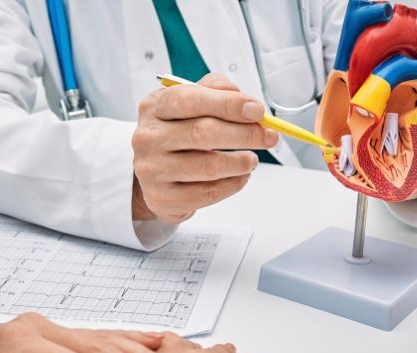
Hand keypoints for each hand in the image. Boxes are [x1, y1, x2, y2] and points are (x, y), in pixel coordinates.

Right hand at [131, 73, 279, 223]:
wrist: (154, 174)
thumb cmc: (178, 134)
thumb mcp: (189, 104)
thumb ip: (213, 91)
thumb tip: (240, 95)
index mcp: (154, 107)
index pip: (190, 99)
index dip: (228, 104)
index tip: (257, 111)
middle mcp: (147, 138)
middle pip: (203, 133)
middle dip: (244, 134)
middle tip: (269, 137)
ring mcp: (152, 170)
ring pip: (209, 166)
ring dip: (241, 162)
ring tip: (252, 159)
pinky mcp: (162, 198)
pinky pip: (208, 193)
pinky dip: (233, 184)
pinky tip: (240, 176)